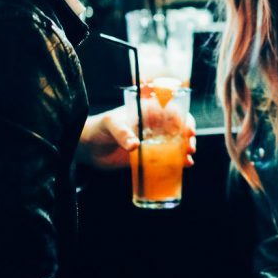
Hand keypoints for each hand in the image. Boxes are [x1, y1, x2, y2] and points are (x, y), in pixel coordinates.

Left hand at [77, 105, 196, 169]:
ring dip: (186, 150)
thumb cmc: (98, 128)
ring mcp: (151, 142)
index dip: (184, 118)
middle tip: (190, 146)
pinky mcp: (148, 158)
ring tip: (188, 158)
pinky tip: (185, 166)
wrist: (87, 148)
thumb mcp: (110, 125)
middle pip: (178, 128)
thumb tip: (134, 146)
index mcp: (147, 112)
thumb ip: (122, 133)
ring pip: (176, 144)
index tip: (188, 130)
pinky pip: (167, 159)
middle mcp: (153, 126)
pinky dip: (178, 162)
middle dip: (189, 136)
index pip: (171, 111)